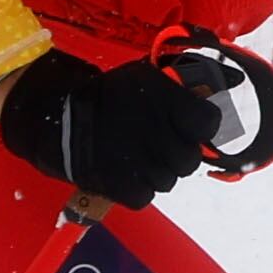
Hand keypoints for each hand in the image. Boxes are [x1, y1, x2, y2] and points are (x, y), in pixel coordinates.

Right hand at [0, 48, 221, 208]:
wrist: (63, 120)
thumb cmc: (109, 97)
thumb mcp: (146, 78)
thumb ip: (179, 90)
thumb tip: (209, 94)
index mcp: (169, 103)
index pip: (209, 122)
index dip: (201, 126)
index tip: (190, 125)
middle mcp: (162, 135)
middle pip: (190, 159)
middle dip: (177, 152)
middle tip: (158, 144)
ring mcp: (146, 164)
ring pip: (170, 179)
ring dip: (157, 170)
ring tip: (136, 155)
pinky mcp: (128, 188)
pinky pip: (148, 194)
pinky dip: (138, 186)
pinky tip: (126, 170)